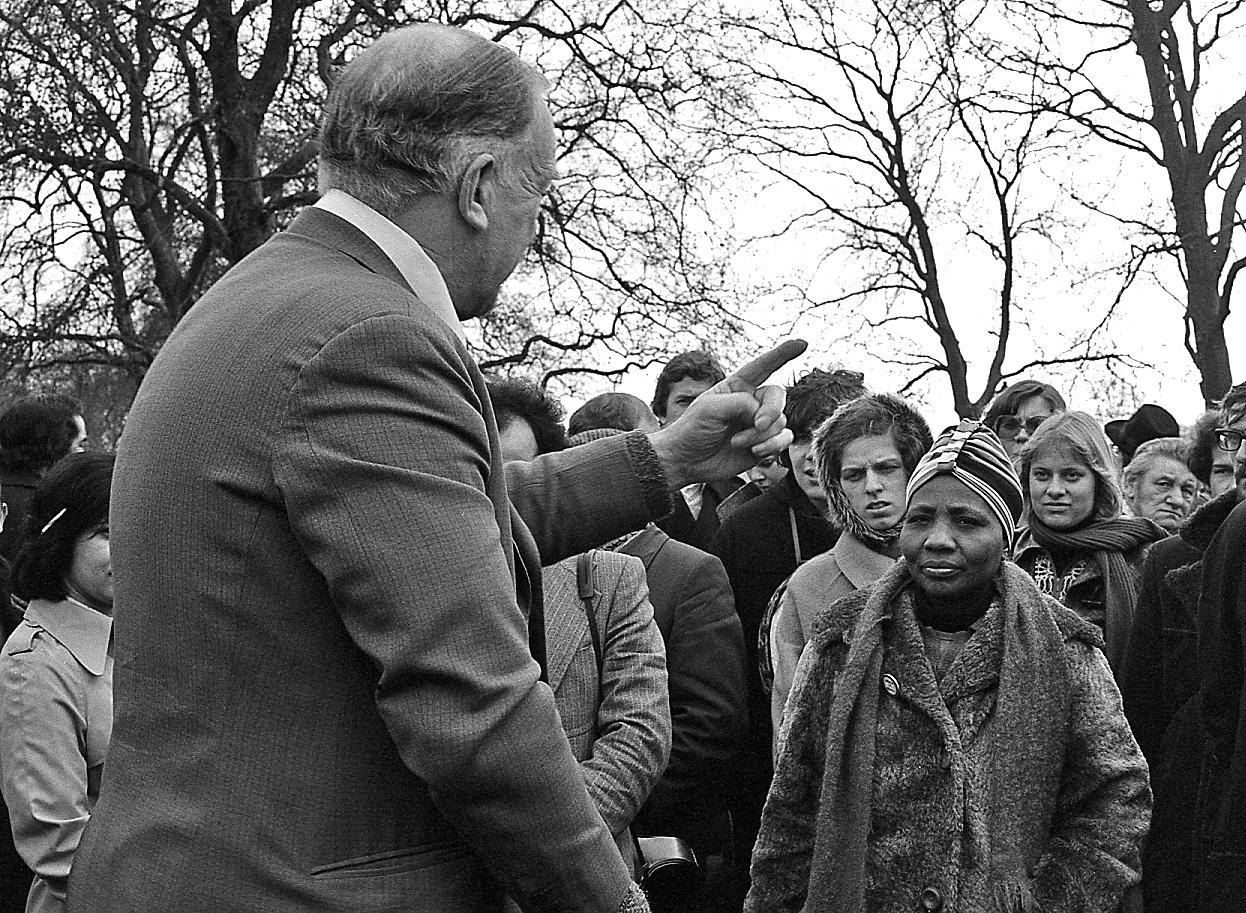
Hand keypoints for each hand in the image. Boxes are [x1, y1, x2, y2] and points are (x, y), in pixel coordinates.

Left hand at [649, 339, 807, 488]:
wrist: (686, 460)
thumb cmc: (692, 429)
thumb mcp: (710, 408)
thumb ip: (740, 403)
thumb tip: (762, 413)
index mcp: (737, 386)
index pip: (763, 366)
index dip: (783, 354)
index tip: (802, 343)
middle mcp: (751, 402)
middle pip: (778, 396)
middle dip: (771, 410)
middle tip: (757, 423)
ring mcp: (758, 424)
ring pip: (780, 422)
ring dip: (760, 435)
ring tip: (737, 442)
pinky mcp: (764, 444)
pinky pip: (784, 440)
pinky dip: (772, 446)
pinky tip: (755, 452)